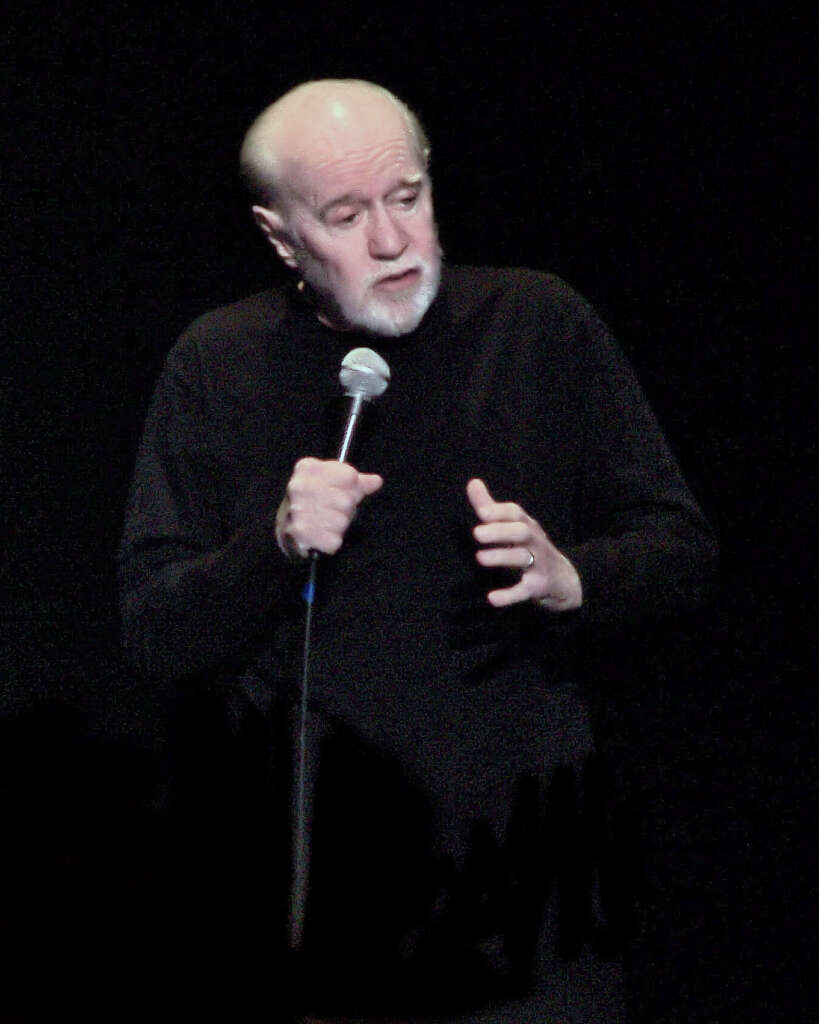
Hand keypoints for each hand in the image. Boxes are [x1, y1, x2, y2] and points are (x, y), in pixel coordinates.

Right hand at [276, 457, 382, 557]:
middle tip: (333, 509)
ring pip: (341, 521)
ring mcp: (299, 510)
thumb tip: (377, 481)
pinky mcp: (301, 533)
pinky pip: (335, 540)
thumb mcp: (336, 483)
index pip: (350, 476)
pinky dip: (332, 541)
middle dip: (345, 508)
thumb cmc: (316, 499)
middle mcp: (300, 486)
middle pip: (346, 500)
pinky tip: (322, 534)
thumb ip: (358, 482)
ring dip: (339, 525)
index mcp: (308, 468)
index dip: (351, 487)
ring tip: (327, 521)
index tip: (341, 490)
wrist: (288, 523)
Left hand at [466, 478, 581, 610]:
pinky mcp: (538, 586)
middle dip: (500, 532)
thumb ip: (490, 507)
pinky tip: (492, 599)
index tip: (481, 512)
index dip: (500, 512)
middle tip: (476, 534)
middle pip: (521, 532)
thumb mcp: (513, 526)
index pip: (515, 513)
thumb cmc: (530, 547)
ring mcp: (538, 564)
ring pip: (522, 558)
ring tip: (480, 558)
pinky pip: (525, 590)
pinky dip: (510, 595)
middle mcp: (534, 541)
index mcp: (526, 525)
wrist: (565, 579)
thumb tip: (472, 482)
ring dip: (502, 557)